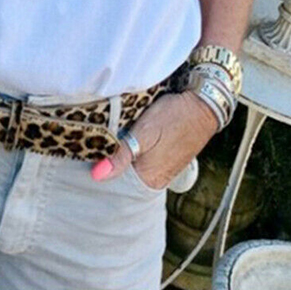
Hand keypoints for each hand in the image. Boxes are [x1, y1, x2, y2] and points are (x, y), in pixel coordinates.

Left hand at [90, 90, 219, 189]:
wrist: (202, 106)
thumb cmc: (173, 116)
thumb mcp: (143, 132)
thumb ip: (121, 155)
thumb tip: (97, 176)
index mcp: (149, 179)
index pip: (115, 185)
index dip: (101, 171)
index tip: (88, 158)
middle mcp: (156, 181)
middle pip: (124, 180)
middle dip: (110, 166)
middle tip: (95, 149)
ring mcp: (163, 172)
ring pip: (133, 171)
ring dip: (122, 160)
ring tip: (109, 145)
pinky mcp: (167, 161)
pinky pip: (143, 164)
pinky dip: (134, 156)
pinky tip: (127, 144)